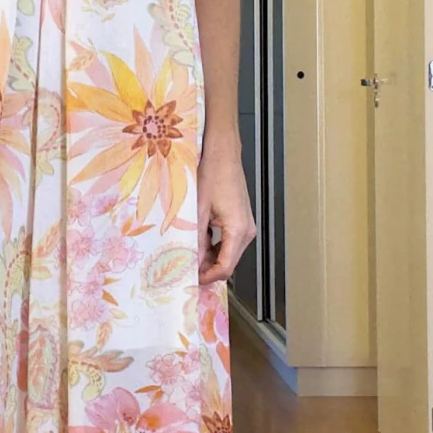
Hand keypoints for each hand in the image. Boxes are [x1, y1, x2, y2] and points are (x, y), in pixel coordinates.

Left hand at [197, 135, 256, 284]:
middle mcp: (247, 231)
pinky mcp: (240, 220)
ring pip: (227, 252)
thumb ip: (195, 239)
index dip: (207, 277)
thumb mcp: (198, 210)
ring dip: (209, 257)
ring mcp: (245, 225)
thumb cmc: (213, 175)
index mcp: (239, 230)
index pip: (225, 267)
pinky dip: (214, 245)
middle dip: (207, 268)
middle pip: (228, 262)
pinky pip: (228, 241)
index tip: (190, 279)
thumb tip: (189, 262)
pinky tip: (197, 240)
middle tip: (184, 269)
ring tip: (187, 254)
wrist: (223, 153)